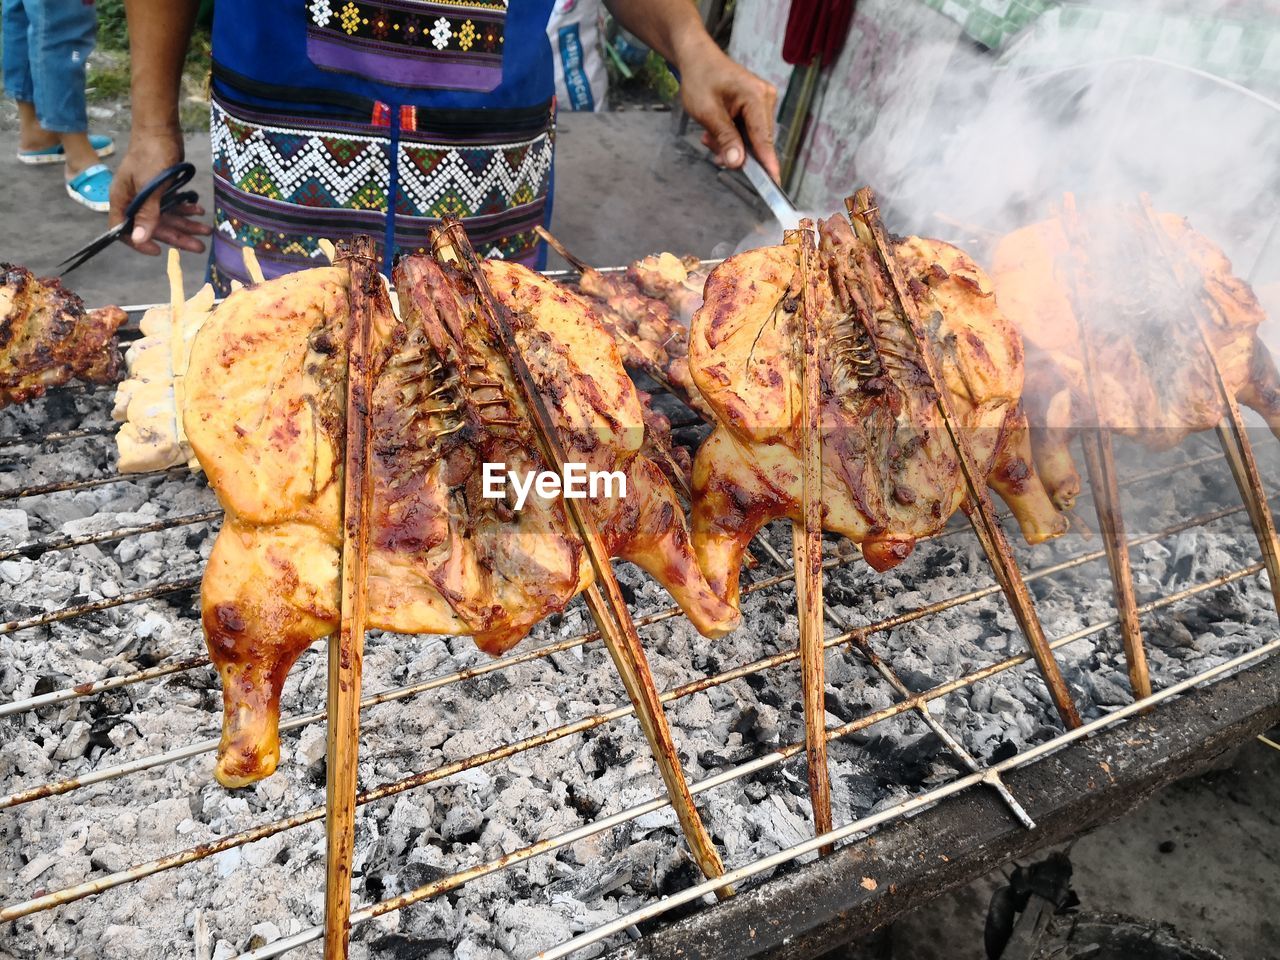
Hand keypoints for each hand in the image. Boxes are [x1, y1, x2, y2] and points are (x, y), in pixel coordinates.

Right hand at [109, 128, 212, 255]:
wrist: (161, 129)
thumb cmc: (151, 154)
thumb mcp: (151, 186)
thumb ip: (147, 213)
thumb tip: (139, 239)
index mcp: (122, 199)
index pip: (123, 229)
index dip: (139, 243)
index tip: (158, 251)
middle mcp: (133, 200)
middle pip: (153, 226)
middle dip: (177, 236)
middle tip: (199, 247)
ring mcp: (147, 194)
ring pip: (166, 217)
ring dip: (186, 224)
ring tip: (207, 231)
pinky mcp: (161, 188)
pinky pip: (173, 205)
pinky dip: (185, 210)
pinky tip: (199, 212)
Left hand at [676, 39, 779, 181]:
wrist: (697, 58)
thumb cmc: (700, 78)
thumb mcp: (707, 112)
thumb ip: (724, 138)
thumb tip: (737, 163)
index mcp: (756, 97)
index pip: (764, 138)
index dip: (767, 163)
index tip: (774, 183)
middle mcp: (766, 98)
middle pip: (758, 141)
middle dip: (735, 151)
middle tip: (710, 146)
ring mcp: (763, 102)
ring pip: (751, 139)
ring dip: (730, 143)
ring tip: (709, 135)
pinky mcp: (757, 106)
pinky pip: (748, 131)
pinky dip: (731, 136)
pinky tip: (716, 130)